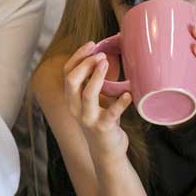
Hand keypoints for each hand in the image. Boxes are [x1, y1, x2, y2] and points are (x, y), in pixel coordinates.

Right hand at [63, 42, 131, 159]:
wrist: (106, 151)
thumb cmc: (103, 120)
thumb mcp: (95, 101)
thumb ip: (97, 82)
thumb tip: (110, 54)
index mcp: (71, 99)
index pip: (67, 72)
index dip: (77, 56)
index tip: (91, 44)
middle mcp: (75, 108)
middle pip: (71, 80)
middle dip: (85, 64)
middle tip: (101, 54)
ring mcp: (88, 118)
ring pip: (87, 94)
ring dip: (97, 77)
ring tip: (107, 62)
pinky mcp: (103, 128)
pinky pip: (111, 113)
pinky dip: (120, 102)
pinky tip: (128, 94)